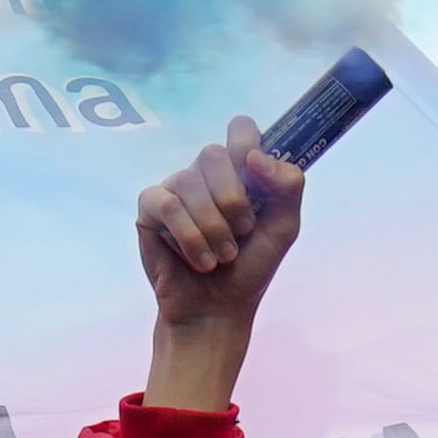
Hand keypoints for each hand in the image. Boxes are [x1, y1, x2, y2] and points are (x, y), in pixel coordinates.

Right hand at [134, 118, 307, 412]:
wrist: (218, 309)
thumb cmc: (251, 267)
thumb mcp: (284, 227)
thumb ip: (287, 185)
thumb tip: (255, 156)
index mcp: (239, 172)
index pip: (240, 129)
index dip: (247, 143)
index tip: (255, 174)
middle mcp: (205, 175)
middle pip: (213, 154)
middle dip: (232, 198)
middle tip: (241, 231)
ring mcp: (176, 189)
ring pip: (189, 181)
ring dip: (212, 227)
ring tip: (221, 257)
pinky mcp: (150, 210)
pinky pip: (165, 203)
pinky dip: (188, 235)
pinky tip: (198, 259)